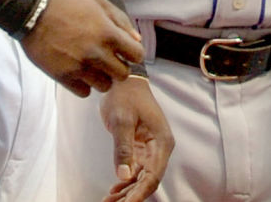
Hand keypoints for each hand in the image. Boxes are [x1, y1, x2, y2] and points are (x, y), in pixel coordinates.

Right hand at [20, 0, 143, 96]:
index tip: (124, 51)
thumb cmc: (67, 3)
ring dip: (102, 77)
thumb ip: (120, 20)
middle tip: (108, 60)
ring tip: (92, 66)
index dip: (133, 53)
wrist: (32, 11)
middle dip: (118, 67)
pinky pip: (84, 92)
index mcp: (108, 33)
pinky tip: (78, 71)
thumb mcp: (98, 2)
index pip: (137, 55)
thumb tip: (136, 39)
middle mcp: (96, 53)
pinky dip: (84, 85)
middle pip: (122, 74)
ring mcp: (79, 67)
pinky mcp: (63, 77)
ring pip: (104, 86)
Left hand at [99, 76, 174, 201]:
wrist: (124, 80)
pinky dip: (125, 182)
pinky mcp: (141, 148)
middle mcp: (159, 148)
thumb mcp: (122, 120)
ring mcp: (151, 149)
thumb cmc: (125, 96)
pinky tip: (114, 191)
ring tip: (109, 201)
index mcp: (161, 142)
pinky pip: (135, 170)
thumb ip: (123, 148)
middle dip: (132, 196)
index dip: (140, 193)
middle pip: (148, 180)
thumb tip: (124, 176)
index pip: (153, 175)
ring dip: (127, 191)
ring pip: (141, 178)